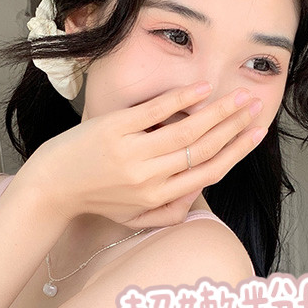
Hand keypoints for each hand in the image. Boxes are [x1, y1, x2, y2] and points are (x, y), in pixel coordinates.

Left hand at [19, 81, 265, 227]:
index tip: (256, 133)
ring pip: (186, 132)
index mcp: (158, 198)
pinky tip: (200, 88)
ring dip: (217, 112)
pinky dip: (180, 100)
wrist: (52, 188)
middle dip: (235, 126)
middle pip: (203, 150)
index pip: (207, 172)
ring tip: (238, 95)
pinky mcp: (115, 131)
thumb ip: (165, 214)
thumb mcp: (132, 218)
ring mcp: (133, 154)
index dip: (236, 152)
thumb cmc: (94, 200)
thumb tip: (196, 201)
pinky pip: (155, 113)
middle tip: (256, 105)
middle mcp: (149, 179)